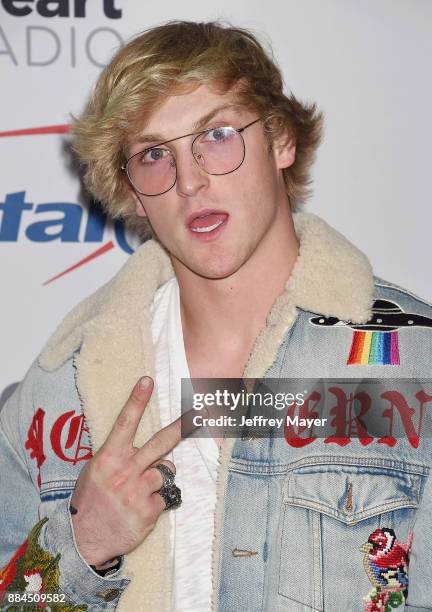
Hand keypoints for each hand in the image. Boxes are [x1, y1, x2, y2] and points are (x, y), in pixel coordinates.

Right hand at [70, 376, 180, 565]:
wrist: (83, 540)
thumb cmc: (91, 501)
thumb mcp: (96, 471)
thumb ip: (120, 457)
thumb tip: (147, 449)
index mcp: (108, 458)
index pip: (125, 423)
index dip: (137, 400)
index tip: (147, 381)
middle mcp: (125, 471)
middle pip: (160, 442)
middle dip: (182, 426)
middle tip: (199, 413)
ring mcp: (138, 491)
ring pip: (167, 469)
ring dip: (160, 476)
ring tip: (142, 489)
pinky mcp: (149, 510)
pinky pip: (166, 495)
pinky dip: (157, 500)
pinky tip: (141, 508)